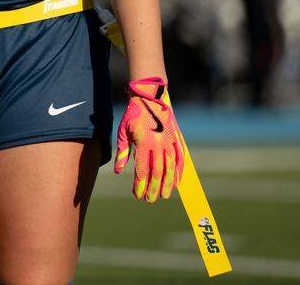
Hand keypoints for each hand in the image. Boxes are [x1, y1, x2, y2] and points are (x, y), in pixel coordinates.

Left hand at [114, 76, 184, 202]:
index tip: (137, 195)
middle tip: (150, 200)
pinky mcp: (176, 138)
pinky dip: (179, 171)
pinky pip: (180, 158)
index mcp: (143, 142)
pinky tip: (177, 182)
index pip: (142, 169)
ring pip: (170, 167)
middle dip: (153, 188)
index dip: (140, 184)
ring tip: (164, 195)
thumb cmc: (132, 115)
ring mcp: (169, 141)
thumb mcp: (122, 131)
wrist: (149, 98)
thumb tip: (119, 171)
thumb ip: (122, 152)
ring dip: (167, 183)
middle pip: (157, 172)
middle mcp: (158, 143)